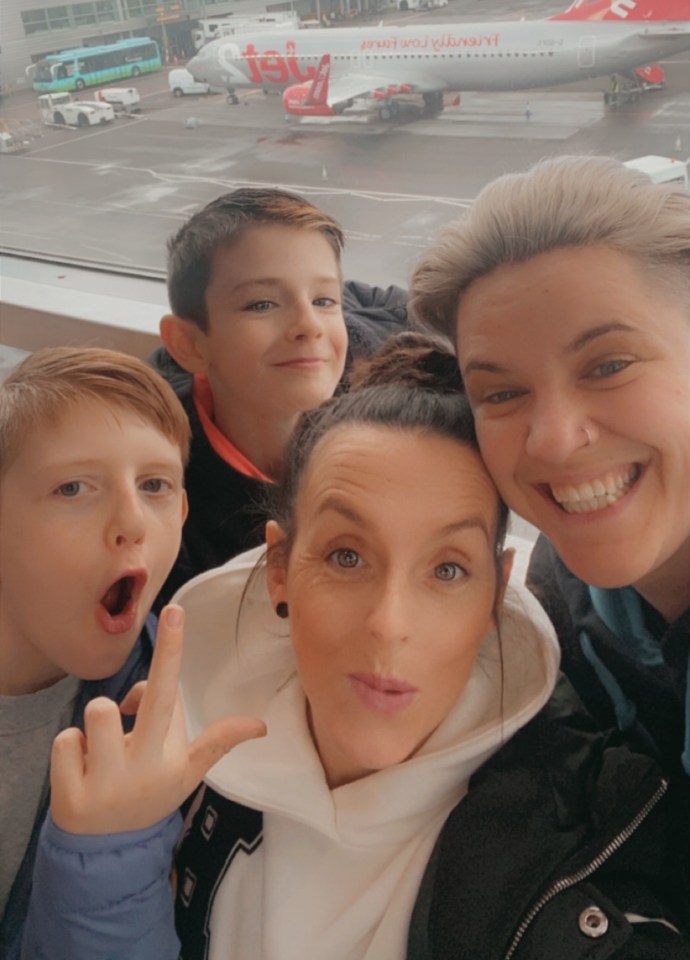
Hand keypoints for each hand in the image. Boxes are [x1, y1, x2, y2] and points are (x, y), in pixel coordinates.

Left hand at [51, 604, 265, 834]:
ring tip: (106, 749)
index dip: (172, 652)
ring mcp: (101, 783)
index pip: (170, 695)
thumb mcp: (188, 772)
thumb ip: (217, 741)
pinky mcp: (68, 796)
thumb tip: (260, 724)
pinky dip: (73, 749)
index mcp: (168, 756)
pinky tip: (85, 769)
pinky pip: (65, 740)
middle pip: (121, 706)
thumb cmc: (152, 793)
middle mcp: (135, 767)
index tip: (173, 610)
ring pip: (93, 713)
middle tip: (126, 711)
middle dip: (122, 701)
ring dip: (98, 727)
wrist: (110, 849)